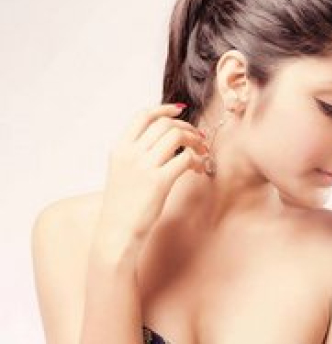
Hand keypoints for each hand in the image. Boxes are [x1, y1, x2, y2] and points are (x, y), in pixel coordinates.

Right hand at [92, 102, 207, 251]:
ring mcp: (144, 166)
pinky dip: (197, 160)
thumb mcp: (122, 172)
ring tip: (202, 152)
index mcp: (119, 148)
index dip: (164, 109)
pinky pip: (185, 158)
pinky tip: (200, 168)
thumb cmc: (122, 206)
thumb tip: (165, 139)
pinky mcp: (159, 181)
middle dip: (186, 127)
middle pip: (164, 124)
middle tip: (198, 137)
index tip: (180, 110)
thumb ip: (138, 153)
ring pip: (177, 136)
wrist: (116, 234)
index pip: (143, 116)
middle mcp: (130, 153)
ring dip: (195, 141)